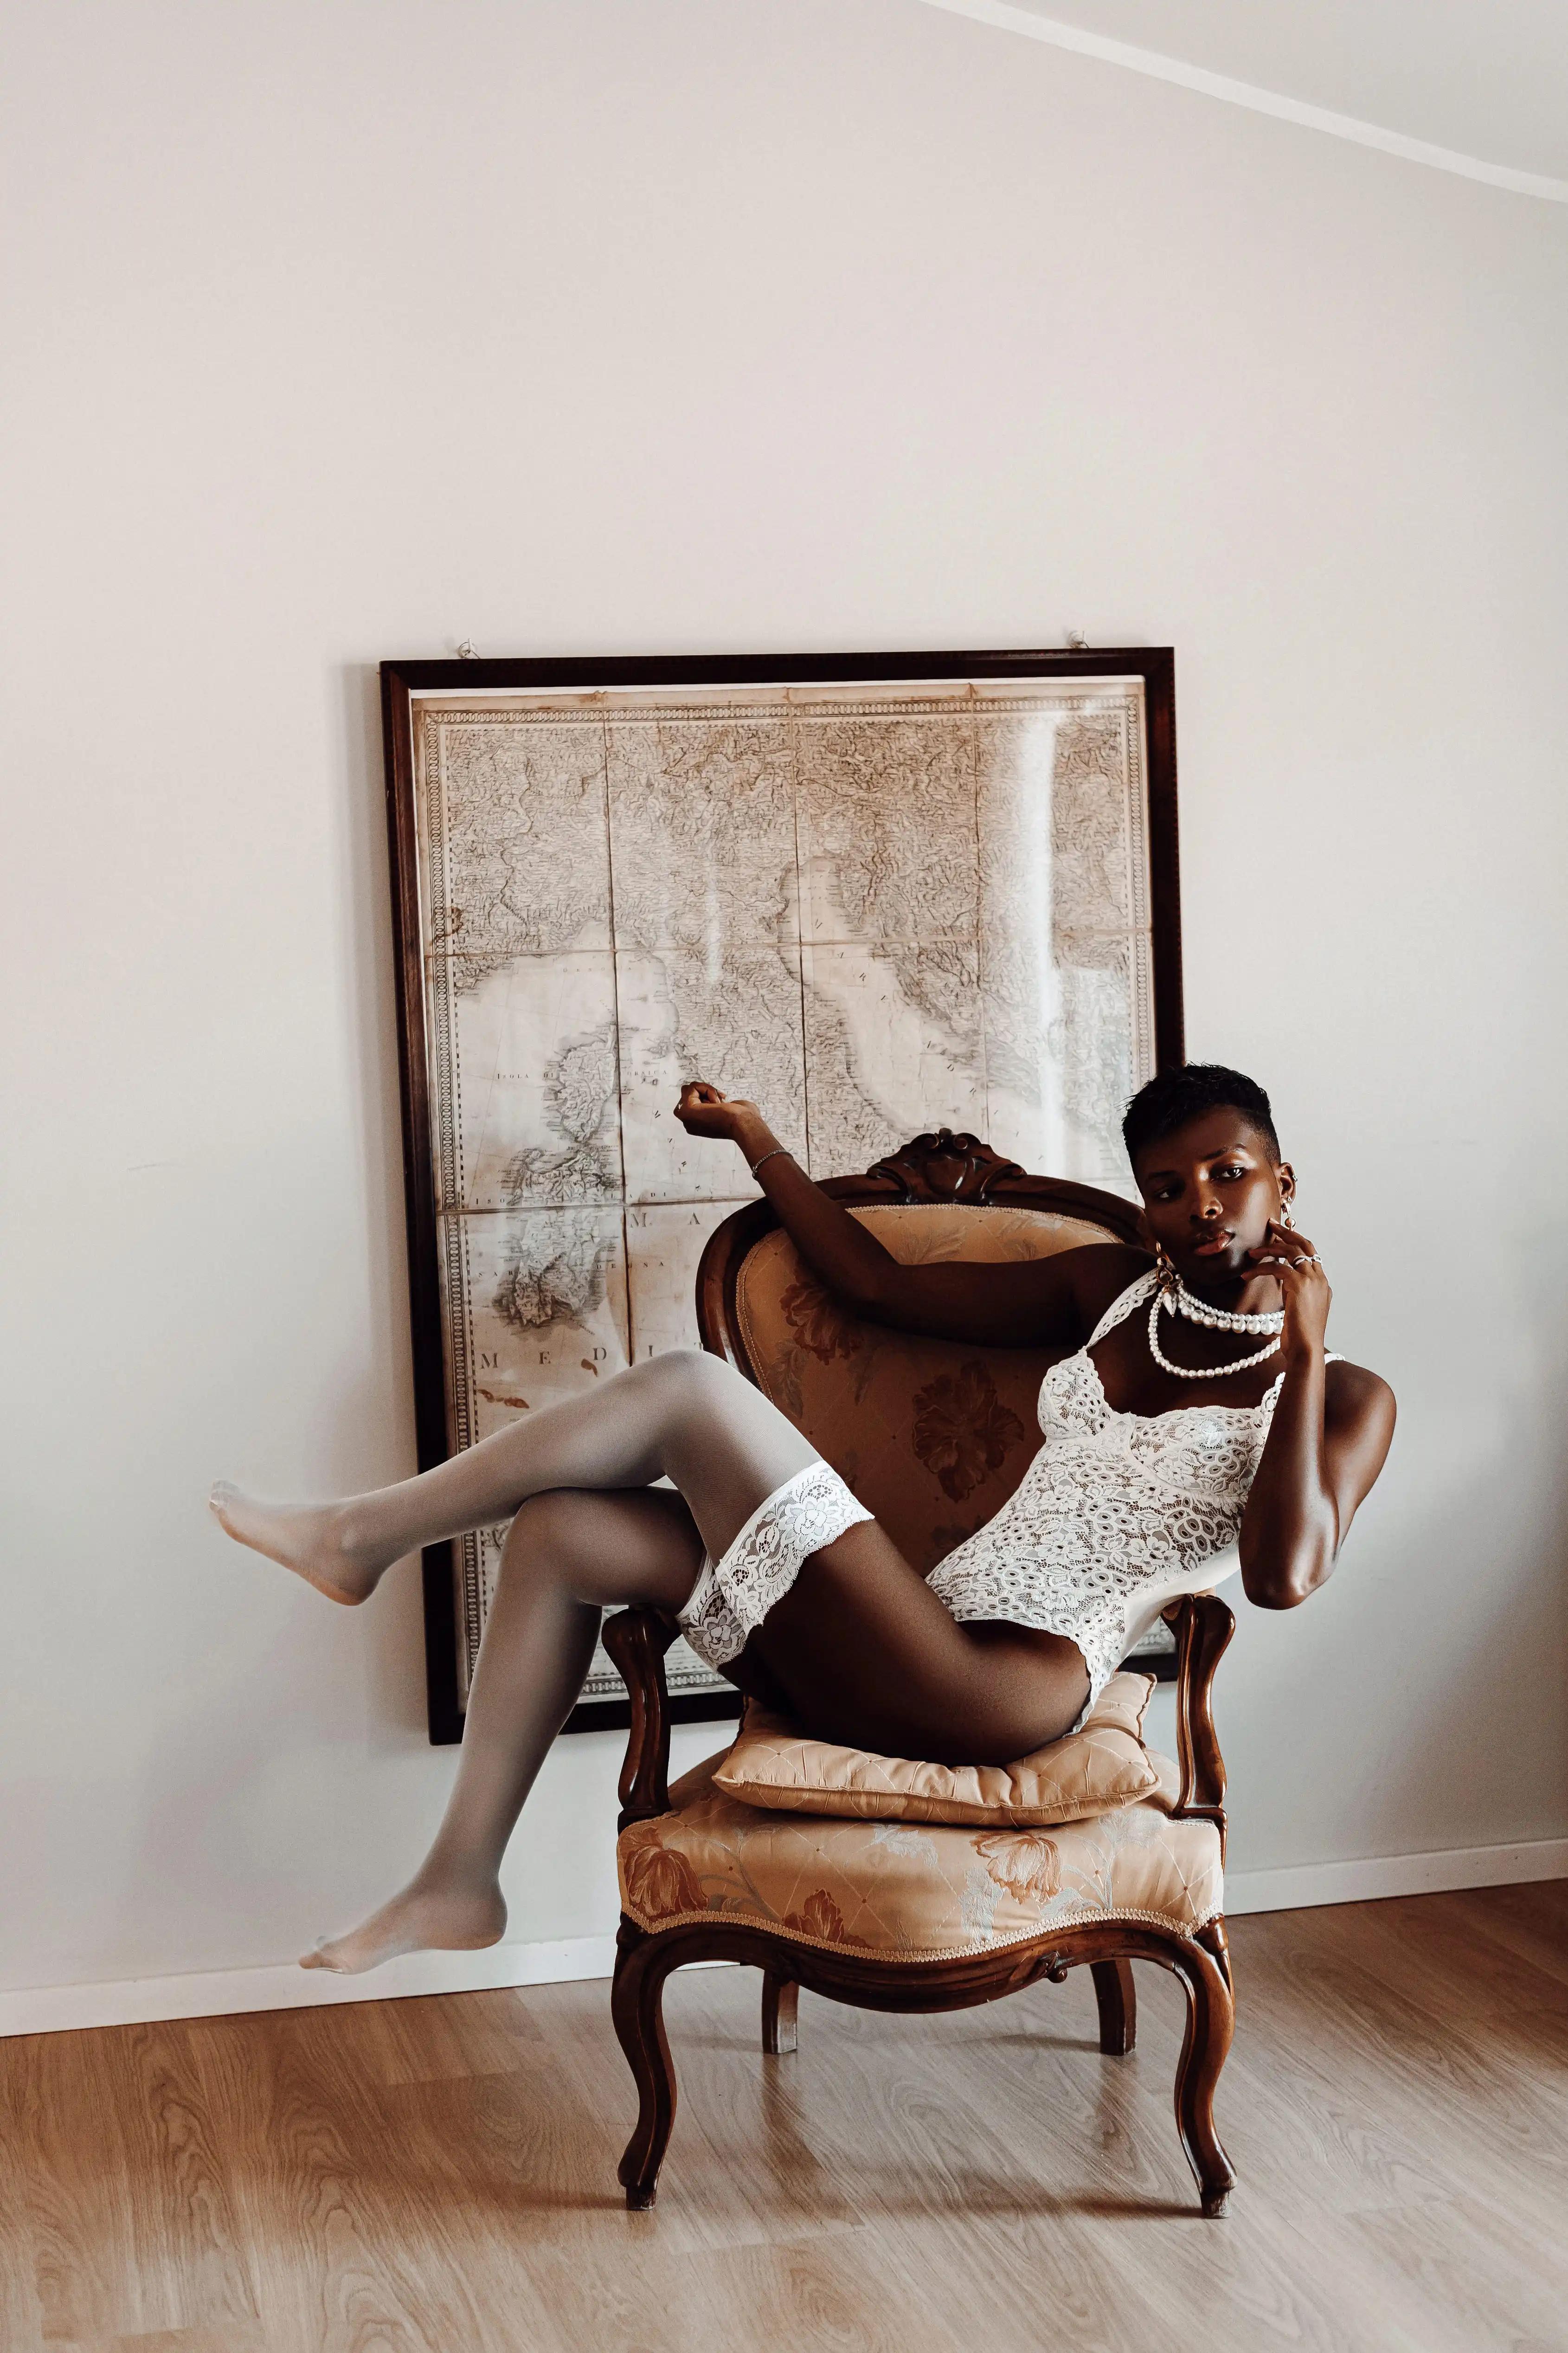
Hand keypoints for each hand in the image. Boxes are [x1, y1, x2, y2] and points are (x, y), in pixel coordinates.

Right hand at [674, 1080, 763, 1148]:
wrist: (742, 1123)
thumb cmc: (740, 1119)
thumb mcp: (725, 1110)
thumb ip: (713, 1107)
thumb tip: (715, 1102)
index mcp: (696, 1125)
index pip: (692, 1102)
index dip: (706, 1098)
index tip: (719, 1104)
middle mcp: (689, 1123)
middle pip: (686, 1094)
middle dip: (703, 1092)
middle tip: (718, 1101)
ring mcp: (686, 1117)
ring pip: (688, 1089)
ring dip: (706, 1090)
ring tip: (718, 1102)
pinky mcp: (687, 1110)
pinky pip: (693, 1087)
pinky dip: (707, 1089)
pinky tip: (716, 1102)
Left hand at [1247, 1220, 1330, 1361]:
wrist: (1306, 1349)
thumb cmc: (1300, 1336)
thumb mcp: (1299, 1310)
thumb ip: (1295, 1294)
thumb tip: (1283, 1284)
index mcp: (1323, 1284)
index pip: (1310, 1254)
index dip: (1296, 1241)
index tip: (1282, 1234)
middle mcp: (1320, 1279)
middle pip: (1304, 1245)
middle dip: (1287, 1232)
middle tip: (1271, 1224)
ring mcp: (1312, 1280)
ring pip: (1291, 1251)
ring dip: (1270, 1248)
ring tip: (1252, 1252)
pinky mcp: (1299, 1285)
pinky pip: (1277, 1267)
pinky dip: (1260, 1268)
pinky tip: (1248, 1274)